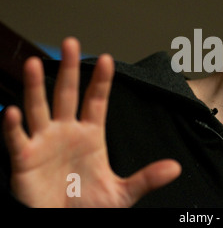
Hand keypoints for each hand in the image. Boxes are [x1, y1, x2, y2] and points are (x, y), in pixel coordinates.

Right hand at [2, 37, 180, 206]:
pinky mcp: (25, 159)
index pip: (97, 101)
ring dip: (36, 86)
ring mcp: (45, 142)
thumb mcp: (122, 192)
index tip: (109, 59)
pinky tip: (13, 111)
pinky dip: (13, 126)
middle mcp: (67, 132)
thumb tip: (175, 168)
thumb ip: (147, 178)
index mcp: (91, 135)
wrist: (64, 225)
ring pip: (39, 108)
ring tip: (35, 64)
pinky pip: (17, 139)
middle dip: (70, 69)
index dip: (102, 80)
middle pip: (68, 94)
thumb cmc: (89, 207)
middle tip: (71, 43)